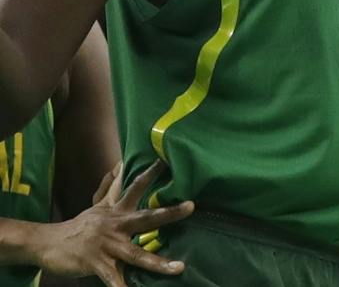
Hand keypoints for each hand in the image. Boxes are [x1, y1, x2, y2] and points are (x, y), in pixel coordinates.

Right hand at [30, 160, 193, 285]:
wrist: (48, 243)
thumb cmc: (80, 226)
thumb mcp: (98, 206)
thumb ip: (113, 189)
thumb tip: (120, 165)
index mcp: (117, 212)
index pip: (134, 189)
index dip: (149, 175)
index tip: (165, 162)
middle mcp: (115, 226)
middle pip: (145, 218)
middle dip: (168, 213)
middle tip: (191, 206)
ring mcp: (107, 246)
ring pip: (136, 254)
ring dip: (158, 263)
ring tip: (180, 268)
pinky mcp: (97, 264)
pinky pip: (113, 279)